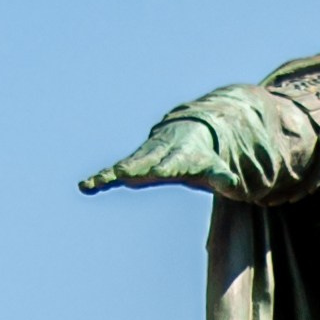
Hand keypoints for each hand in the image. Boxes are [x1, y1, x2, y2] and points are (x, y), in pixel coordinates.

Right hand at [78, 112, 220, 194]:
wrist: (188, 132)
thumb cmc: (203, 157)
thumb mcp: (214, 167)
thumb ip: (221, 176)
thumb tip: (234, 183)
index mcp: (179, 156)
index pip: (173, 162)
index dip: (166, 166)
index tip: (158, 171)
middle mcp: (158, 154)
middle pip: (145, 161)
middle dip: (135, 167)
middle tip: (123, 174)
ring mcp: (143, 158)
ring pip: (125, 165)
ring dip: (110, 174)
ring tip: (93, 183)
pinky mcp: (133, 163)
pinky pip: (115, 170)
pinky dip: (101, 178)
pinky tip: (85, 187)